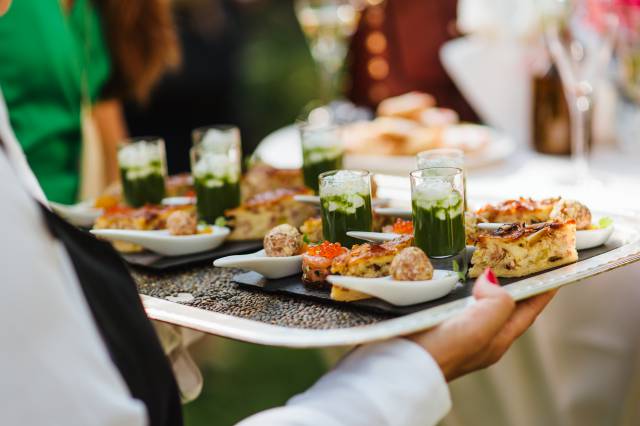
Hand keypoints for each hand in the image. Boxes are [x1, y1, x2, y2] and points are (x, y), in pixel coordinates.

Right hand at [407, 268, 556, 380]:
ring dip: (485, 282)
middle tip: (519, 258)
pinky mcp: (435, 323)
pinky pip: (455, 300)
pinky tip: (451, 279)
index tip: (554, 271)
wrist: (402, 366)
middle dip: (514, 283)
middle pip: (505, 304)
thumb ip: (496, 304)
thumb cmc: (443, 353)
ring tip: (488, 261)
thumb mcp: (479, 329)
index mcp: (496, 339)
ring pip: (479, 301)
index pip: (527, 311)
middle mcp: (480, 335)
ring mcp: (457, 329)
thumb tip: (490, 280)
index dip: (542, 291)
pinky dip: (459, 287)